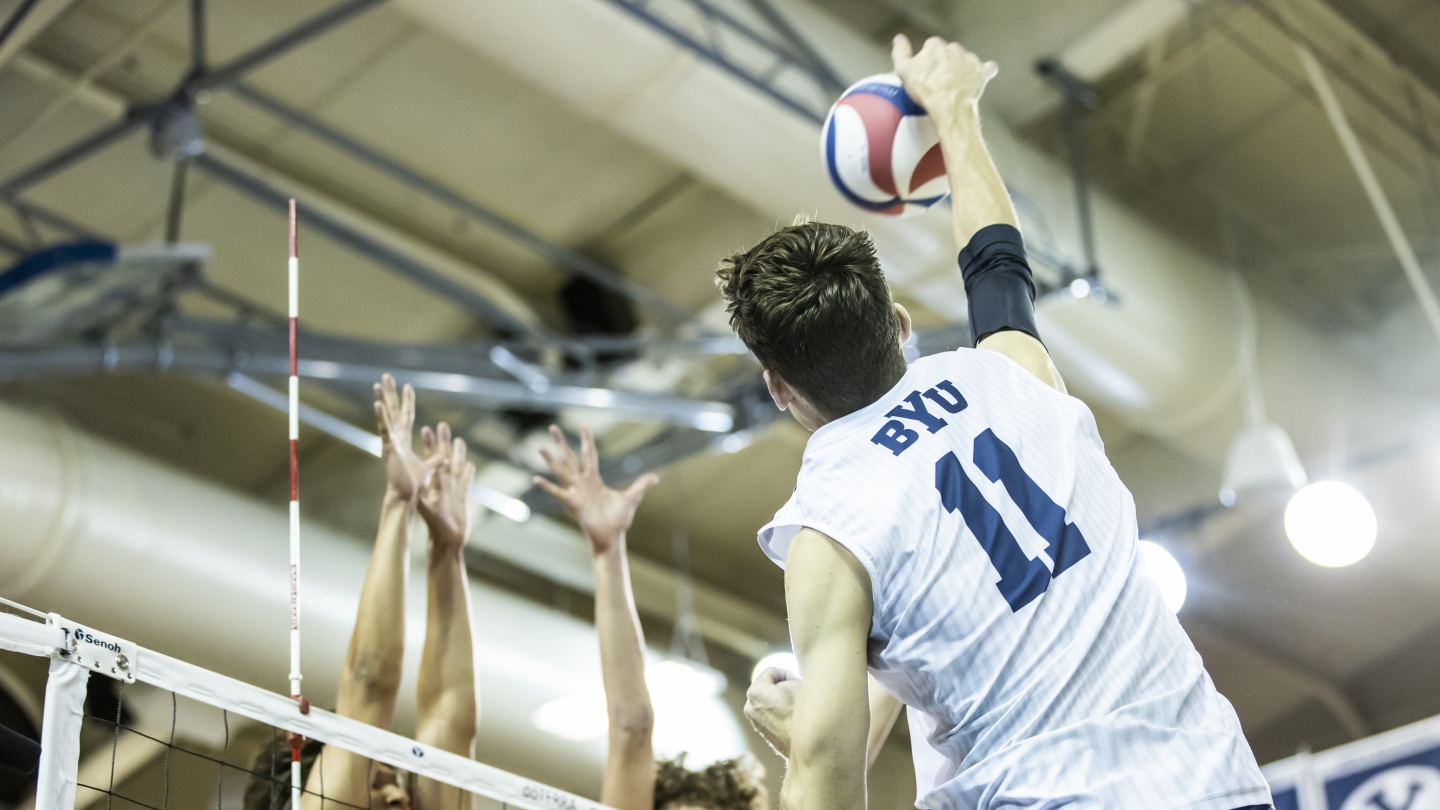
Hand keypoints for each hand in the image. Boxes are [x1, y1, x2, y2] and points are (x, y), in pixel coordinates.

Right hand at [374, 374, 425, 502]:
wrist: (407, 497)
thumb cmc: (415, 485)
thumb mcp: (430, 468)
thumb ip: (436, 460)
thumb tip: (446, 456)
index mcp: (403, 441)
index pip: (406, 416)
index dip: (407, 402)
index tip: (409, 386)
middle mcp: (395, 438)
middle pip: (392, 411)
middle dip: (390, 393)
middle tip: (386, 376)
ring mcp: (391, 442)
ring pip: (386, 417)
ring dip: (382, 400)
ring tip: (378, 384)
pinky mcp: (389, 448)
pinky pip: (385, 429)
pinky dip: (381, 417)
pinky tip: (378, 404)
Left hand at [416, 422, 474, 552]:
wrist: (447, 542)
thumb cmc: (437, 528)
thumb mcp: (429, 513)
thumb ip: (423, 503)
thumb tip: (415, 495)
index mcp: (435, 484)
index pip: (432, 459)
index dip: (429, 445)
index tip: (426, 428)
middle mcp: (443, 484)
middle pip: (444, 457)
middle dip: (443, 442)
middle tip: (442, 425)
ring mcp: (453, 490)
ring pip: (456, 466)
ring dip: (457, 453)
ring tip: (459, 439)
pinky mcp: (462, 498)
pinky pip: (466, 481)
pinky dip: (468, 473)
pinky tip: (470, 464)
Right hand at [532, 425, 656, 555]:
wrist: (612, 537)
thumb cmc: (618, 520)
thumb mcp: (632, 498)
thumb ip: (641, 485)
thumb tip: (655, 477)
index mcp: (594, 479)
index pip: (589, 454)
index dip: (587, 440)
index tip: (583, 425)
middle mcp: (582, 483)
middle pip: (570, 457)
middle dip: (562, 442)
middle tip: (553, 427)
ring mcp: (576, 492)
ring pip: (561, 471)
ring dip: (550, 460)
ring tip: (539, 447)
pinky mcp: (573, 503)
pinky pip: (558, 492)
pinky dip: (547, 486)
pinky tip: (536, 479)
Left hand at [744, 667, 800, 758]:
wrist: (806, 745)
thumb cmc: (803, 712)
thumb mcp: (797, 683)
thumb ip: (788, 676)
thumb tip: (788, 680)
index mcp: (754, 692)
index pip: (772, 672)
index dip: (788, 675)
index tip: (798, 684)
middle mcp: (750, 707)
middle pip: (769, 687)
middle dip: (783, 688)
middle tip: (798, 695)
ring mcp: (755, 721)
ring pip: (770, 700)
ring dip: (782, 700)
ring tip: (796, 708)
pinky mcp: (762, 732)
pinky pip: (772, 713)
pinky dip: (780, 712)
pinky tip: (792, 718)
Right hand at [891, 33, 996, 122]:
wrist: (949, 106)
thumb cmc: (927, 90)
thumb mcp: (903, 70)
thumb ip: (900, 52)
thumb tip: (899, 39)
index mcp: (936, 47)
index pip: (931, 46)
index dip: (928, 58)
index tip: (926, 70)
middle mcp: (954, 49)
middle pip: (949, 52)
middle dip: (945, 63)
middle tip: (939, 79)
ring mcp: (970, 60)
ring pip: (965, 60)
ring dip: (961, 69)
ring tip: (954, 85)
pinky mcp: (982, 72)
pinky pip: (986, 68)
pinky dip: (982, 73)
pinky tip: (978, 78)